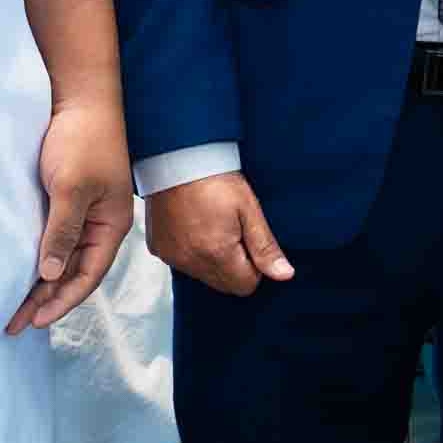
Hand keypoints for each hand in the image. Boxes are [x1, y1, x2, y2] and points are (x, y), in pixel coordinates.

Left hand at [8, 100, 133, 333]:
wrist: (79, 98)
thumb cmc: (84, 140)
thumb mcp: (72, 188)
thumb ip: (61, 232)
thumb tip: (50, 274)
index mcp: (111, 225)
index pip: (88, 275)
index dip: (62, 300)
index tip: (35, 319)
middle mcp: (98, 225)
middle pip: (73, 272)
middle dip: (46, 299)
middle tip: (15, 324)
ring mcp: (81, 213)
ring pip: (61, 258)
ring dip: (39, 283)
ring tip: (14, 307)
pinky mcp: (63, 201)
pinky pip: (51, 239)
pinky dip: (36, 258)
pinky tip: (20, 272)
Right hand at [144, 172, 294, 297]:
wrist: (177, 156)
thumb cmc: (216, 178)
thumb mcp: (249, 209)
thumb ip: (265, 247)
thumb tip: (284, 275)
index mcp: (217, 254)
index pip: (245, 286)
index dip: (254, 266)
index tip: (249, 239)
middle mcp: (190, 262)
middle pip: (224, 284)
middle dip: (235, 264)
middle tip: (233, 229)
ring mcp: (172, 257)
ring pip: (203, 275)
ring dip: (213, 259)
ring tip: (213, 223)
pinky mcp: (158, 249)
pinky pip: (183, 263)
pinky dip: (192, 252)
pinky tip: (195, 225)